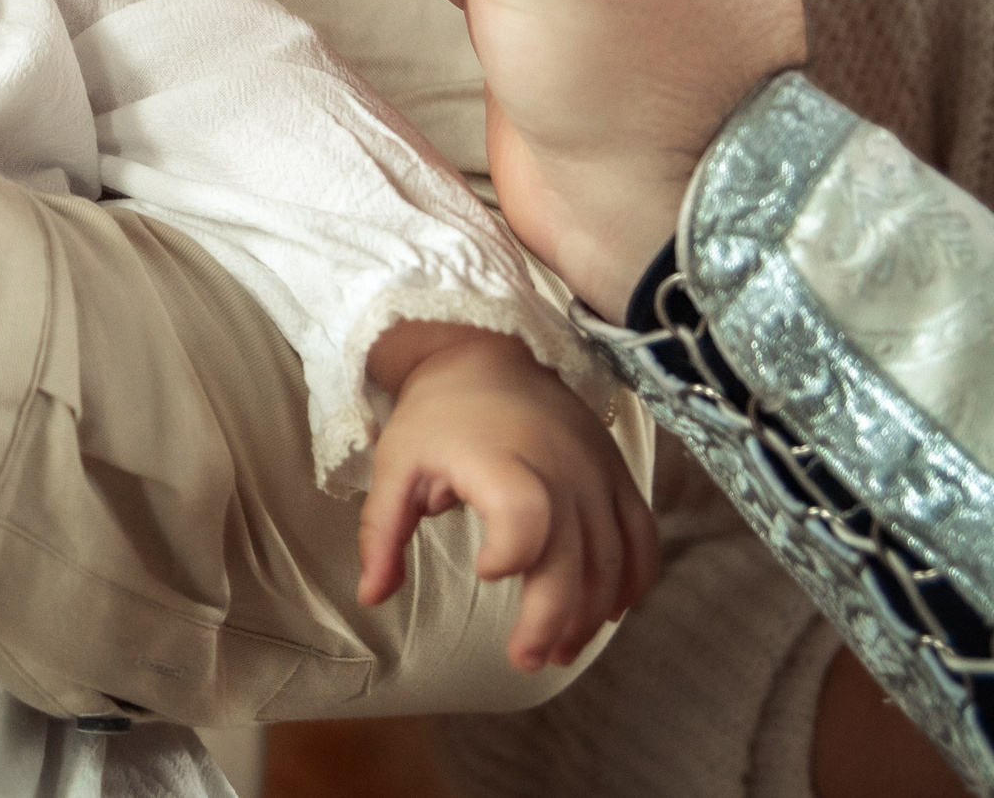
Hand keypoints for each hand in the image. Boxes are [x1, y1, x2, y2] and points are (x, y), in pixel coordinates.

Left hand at [357, 325, 658, 671]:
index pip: (526, 516)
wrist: (488, 353)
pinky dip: (633, 580)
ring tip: (559, 651)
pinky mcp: (618, 476)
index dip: (513, 551)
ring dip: (590, 615)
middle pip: (573, 558)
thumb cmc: (437, 414)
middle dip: (552, 620)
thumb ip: (382, 533)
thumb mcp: (395, 464)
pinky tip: (608, 612)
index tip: (486, 571)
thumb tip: (371, 597)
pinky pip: (642, 537)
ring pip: (610, 560)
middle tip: (525, 659)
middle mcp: (561, 470)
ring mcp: (597, 475)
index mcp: (501, 462)